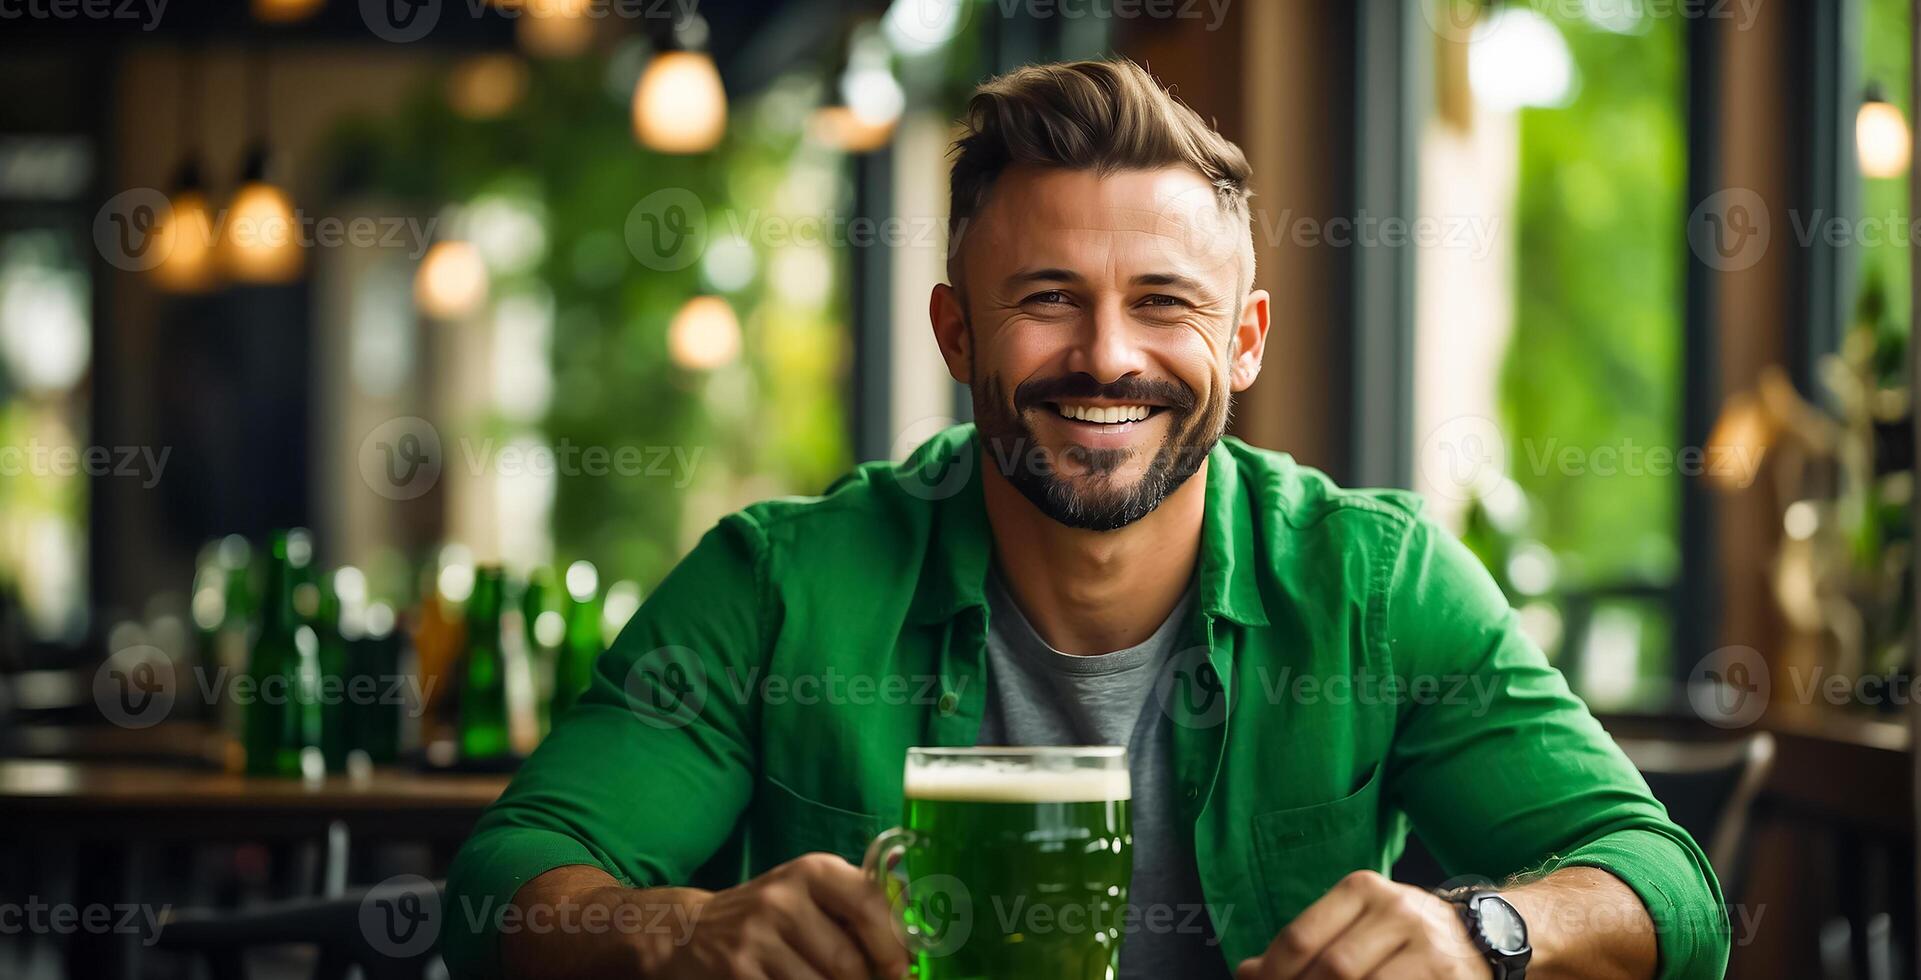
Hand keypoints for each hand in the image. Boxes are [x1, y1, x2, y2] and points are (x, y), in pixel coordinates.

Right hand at [649, 852, 910, 979]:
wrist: (692, 931)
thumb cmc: (770, 916)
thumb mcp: (810, 894)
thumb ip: (856, 908)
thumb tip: (910, 951)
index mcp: (812, 871)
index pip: (870, 905)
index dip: (893, 945)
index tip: (902, 970)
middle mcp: (783, 898)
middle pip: (847, 963)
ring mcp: (756, 936)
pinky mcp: (737, 972)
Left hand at [1236, 870, 1488, 979]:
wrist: (1485, 936)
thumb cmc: (1403, 934)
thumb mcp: (1356, 922)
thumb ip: (1306, 943)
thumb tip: (1246, 972)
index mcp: (1362, 889)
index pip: (1301, 936)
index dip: (1272, 972)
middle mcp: (1396, 910)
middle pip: (1332, 967)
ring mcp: (1427, 946)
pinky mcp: (1447, 977)